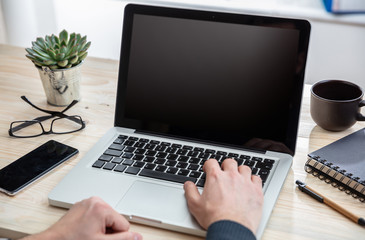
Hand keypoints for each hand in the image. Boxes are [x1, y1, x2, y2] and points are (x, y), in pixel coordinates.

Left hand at [22, 196, 141, 239]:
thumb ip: (123, 239)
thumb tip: (138, 237)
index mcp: (102, 207)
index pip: (124, 225)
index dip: (117, 236)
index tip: (104, 239)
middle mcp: (95, 201)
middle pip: (115, 219)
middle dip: (109, 231)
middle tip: (94, 237)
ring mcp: (87, 202)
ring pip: (106, 218)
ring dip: (102, 228)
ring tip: (88, 234)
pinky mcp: (81, 206)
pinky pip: (96, 215)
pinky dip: (94, 224)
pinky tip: (85, 231)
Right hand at [184, 158, 263, 233]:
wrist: (231, 228)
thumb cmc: (214, 218)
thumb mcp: (195, 205)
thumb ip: (190, 191)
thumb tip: (188, 184)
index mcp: (215, 177)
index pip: (211, 162)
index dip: (209, 165)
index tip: (208, 169)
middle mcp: (231, 176)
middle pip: (229, 162)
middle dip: (225, 166)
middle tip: (224, 173)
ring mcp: (245, 182)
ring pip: (244, 168)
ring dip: (240, 171)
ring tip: (238, 177)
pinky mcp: (256, 190)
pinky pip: (257, 178)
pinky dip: (253, 180)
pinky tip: (250, 184)